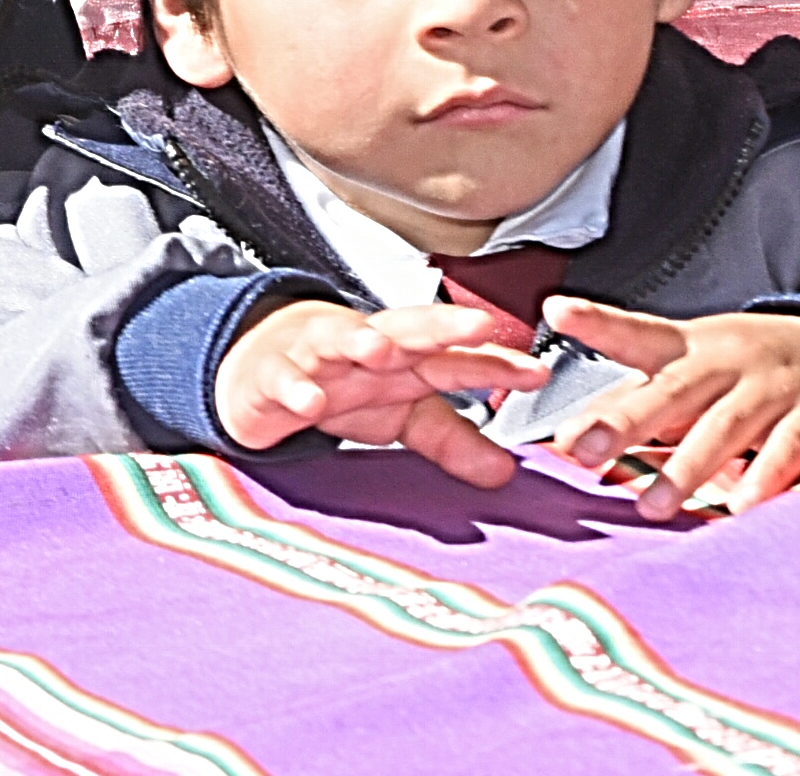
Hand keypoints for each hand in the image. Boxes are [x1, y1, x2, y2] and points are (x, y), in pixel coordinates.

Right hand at [213, 295, 546, 485]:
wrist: (261, 370)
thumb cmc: (342, 386)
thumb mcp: (401, 416)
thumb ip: (453, 440)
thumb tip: (507, 473)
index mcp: (405, 359)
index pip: (455, 358)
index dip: (494, 365)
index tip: (537, 373)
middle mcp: (366, 347)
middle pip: (408, 330)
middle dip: (442, 326)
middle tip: (480, 325)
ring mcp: (318, 356)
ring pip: (340, 339)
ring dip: (361, 341)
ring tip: (382, 351)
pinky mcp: (274, 375)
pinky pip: (283, 379)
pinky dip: (296, 387)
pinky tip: (310, 400)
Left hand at [534, 295, 799, 517]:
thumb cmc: (739, 372)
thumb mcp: (688, 370)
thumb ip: (633, 400)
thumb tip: (569, 438)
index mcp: (686, 347)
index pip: (636, 331)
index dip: (597, 321)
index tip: (556, 311)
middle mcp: (725, 362)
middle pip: (671, 390)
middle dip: (624, 422)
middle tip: (581, 452)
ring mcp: (772, 388)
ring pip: (724, 427)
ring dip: (686, 468)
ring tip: (652, 506)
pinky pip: (787, 451)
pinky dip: (764, 479)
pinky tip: (740, 507)